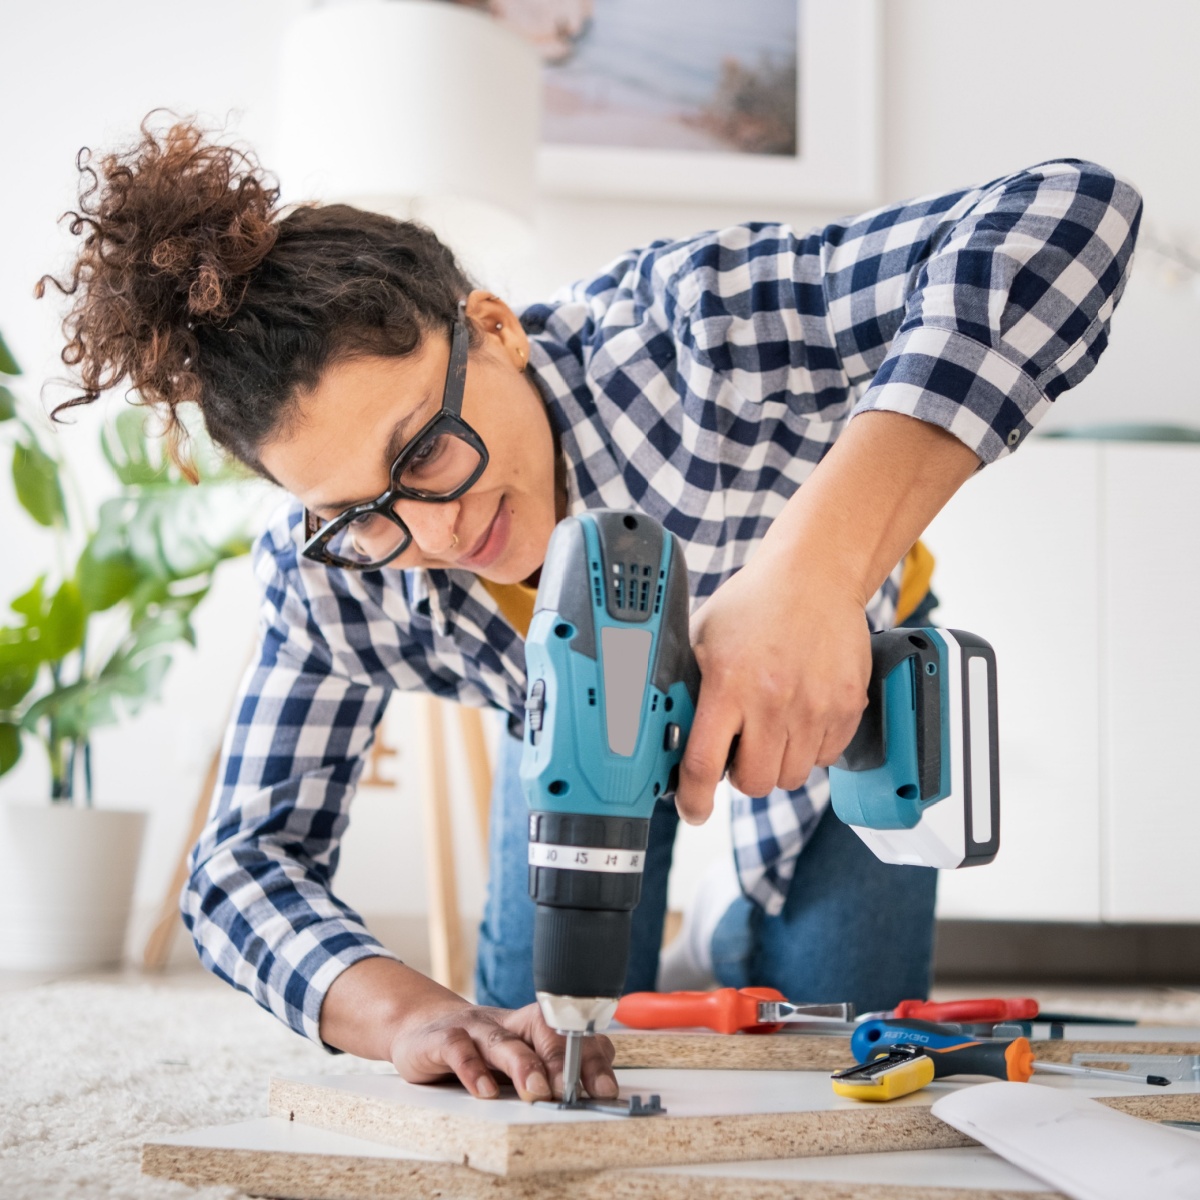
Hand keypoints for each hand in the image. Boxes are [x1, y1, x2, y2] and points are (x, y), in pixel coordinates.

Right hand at [388, 999, 617, 1102]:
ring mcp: (475, 1028)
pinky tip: (485, 1092)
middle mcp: (508, 1023)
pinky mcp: (443, 1039)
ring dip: (523, 1065)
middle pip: (542, 1031)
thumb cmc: (477, 1051)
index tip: (605, 1089)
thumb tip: (589, 1096)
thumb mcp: (514, 1061)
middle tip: (572, 1091)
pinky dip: (472, 1069)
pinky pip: (459, 1050)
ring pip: (503, 1041)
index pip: (570, 1035)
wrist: (421, 1029)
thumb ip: (545, 1073)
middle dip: (562, 1061)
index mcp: (532, 1027)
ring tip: (537, 1092)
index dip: (590, 1058)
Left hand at [674, 548, 871, 823]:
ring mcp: (816, 706)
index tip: (693, 810)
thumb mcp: (701, 639)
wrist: (815, 576)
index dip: (694, 799)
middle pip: (753, 783)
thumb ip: (686, 688)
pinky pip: (825, 759)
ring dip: (776, 762)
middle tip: (739, 746)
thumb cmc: (752, 606)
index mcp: (728, 684)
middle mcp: (774, 700)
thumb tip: (661, 735)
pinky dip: (809, 749)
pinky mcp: (848, 706)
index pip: (704, 764)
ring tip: (770, 725)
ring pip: (790, 777)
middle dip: (741, 774)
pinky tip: (799, 715)